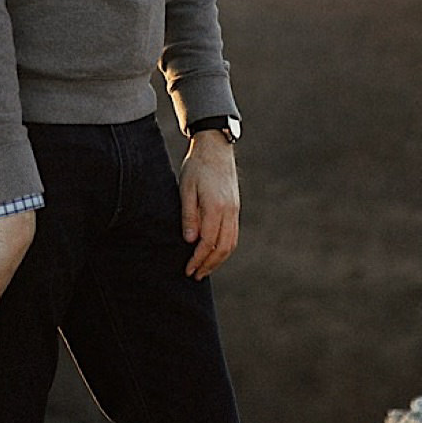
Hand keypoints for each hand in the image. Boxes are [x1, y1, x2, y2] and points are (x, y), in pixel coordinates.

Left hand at [179, 129, 239, 278]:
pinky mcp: (235, 207)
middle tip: (195, 275)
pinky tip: (214, 253)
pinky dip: (225, 248)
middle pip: (222, 248)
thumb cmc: (196, 166)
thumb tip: (191, 241)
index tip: (188, 270)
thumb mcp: (186, 189)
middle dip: (209, 265)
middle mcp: (229, 211)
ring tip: (205, 269)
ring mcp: (235, 210)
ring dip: (218, 260)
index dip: (198, 259)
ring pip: (231, 243)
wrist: (215, 147)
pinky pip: (233, 234)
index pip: (208, 242)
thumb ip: (189, 215)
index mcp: (216, 207)